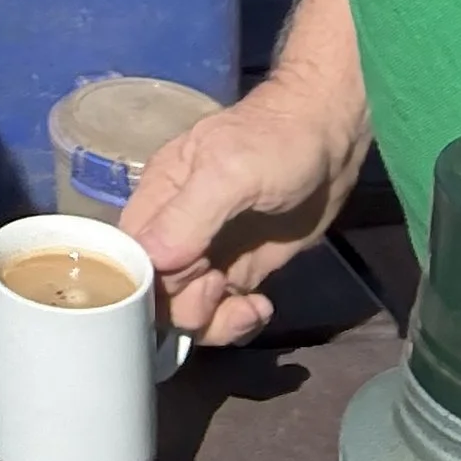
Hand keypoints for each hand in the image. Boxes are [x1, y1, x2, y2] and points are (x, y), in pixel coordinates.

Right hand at [121, 74, 366, 345]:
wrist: (332, 138)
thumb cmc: (277, 144)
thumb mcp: (230, 173)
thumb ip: (187, 218)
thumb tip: (151, 264)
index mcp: (158, 198)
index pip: (128, 256)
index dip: (151, 282)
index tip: (192, 277)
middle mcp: (175, 230)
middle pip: (156, 291)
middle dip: (187, 304)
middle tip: (222, 283)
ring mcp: (208, 253)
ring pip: (187, 310)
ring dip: (215, 321)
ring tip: (250, 304)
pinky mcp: (239, 270)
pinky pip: (220, 312)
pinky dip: (236, 321)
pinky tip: (261, 306)